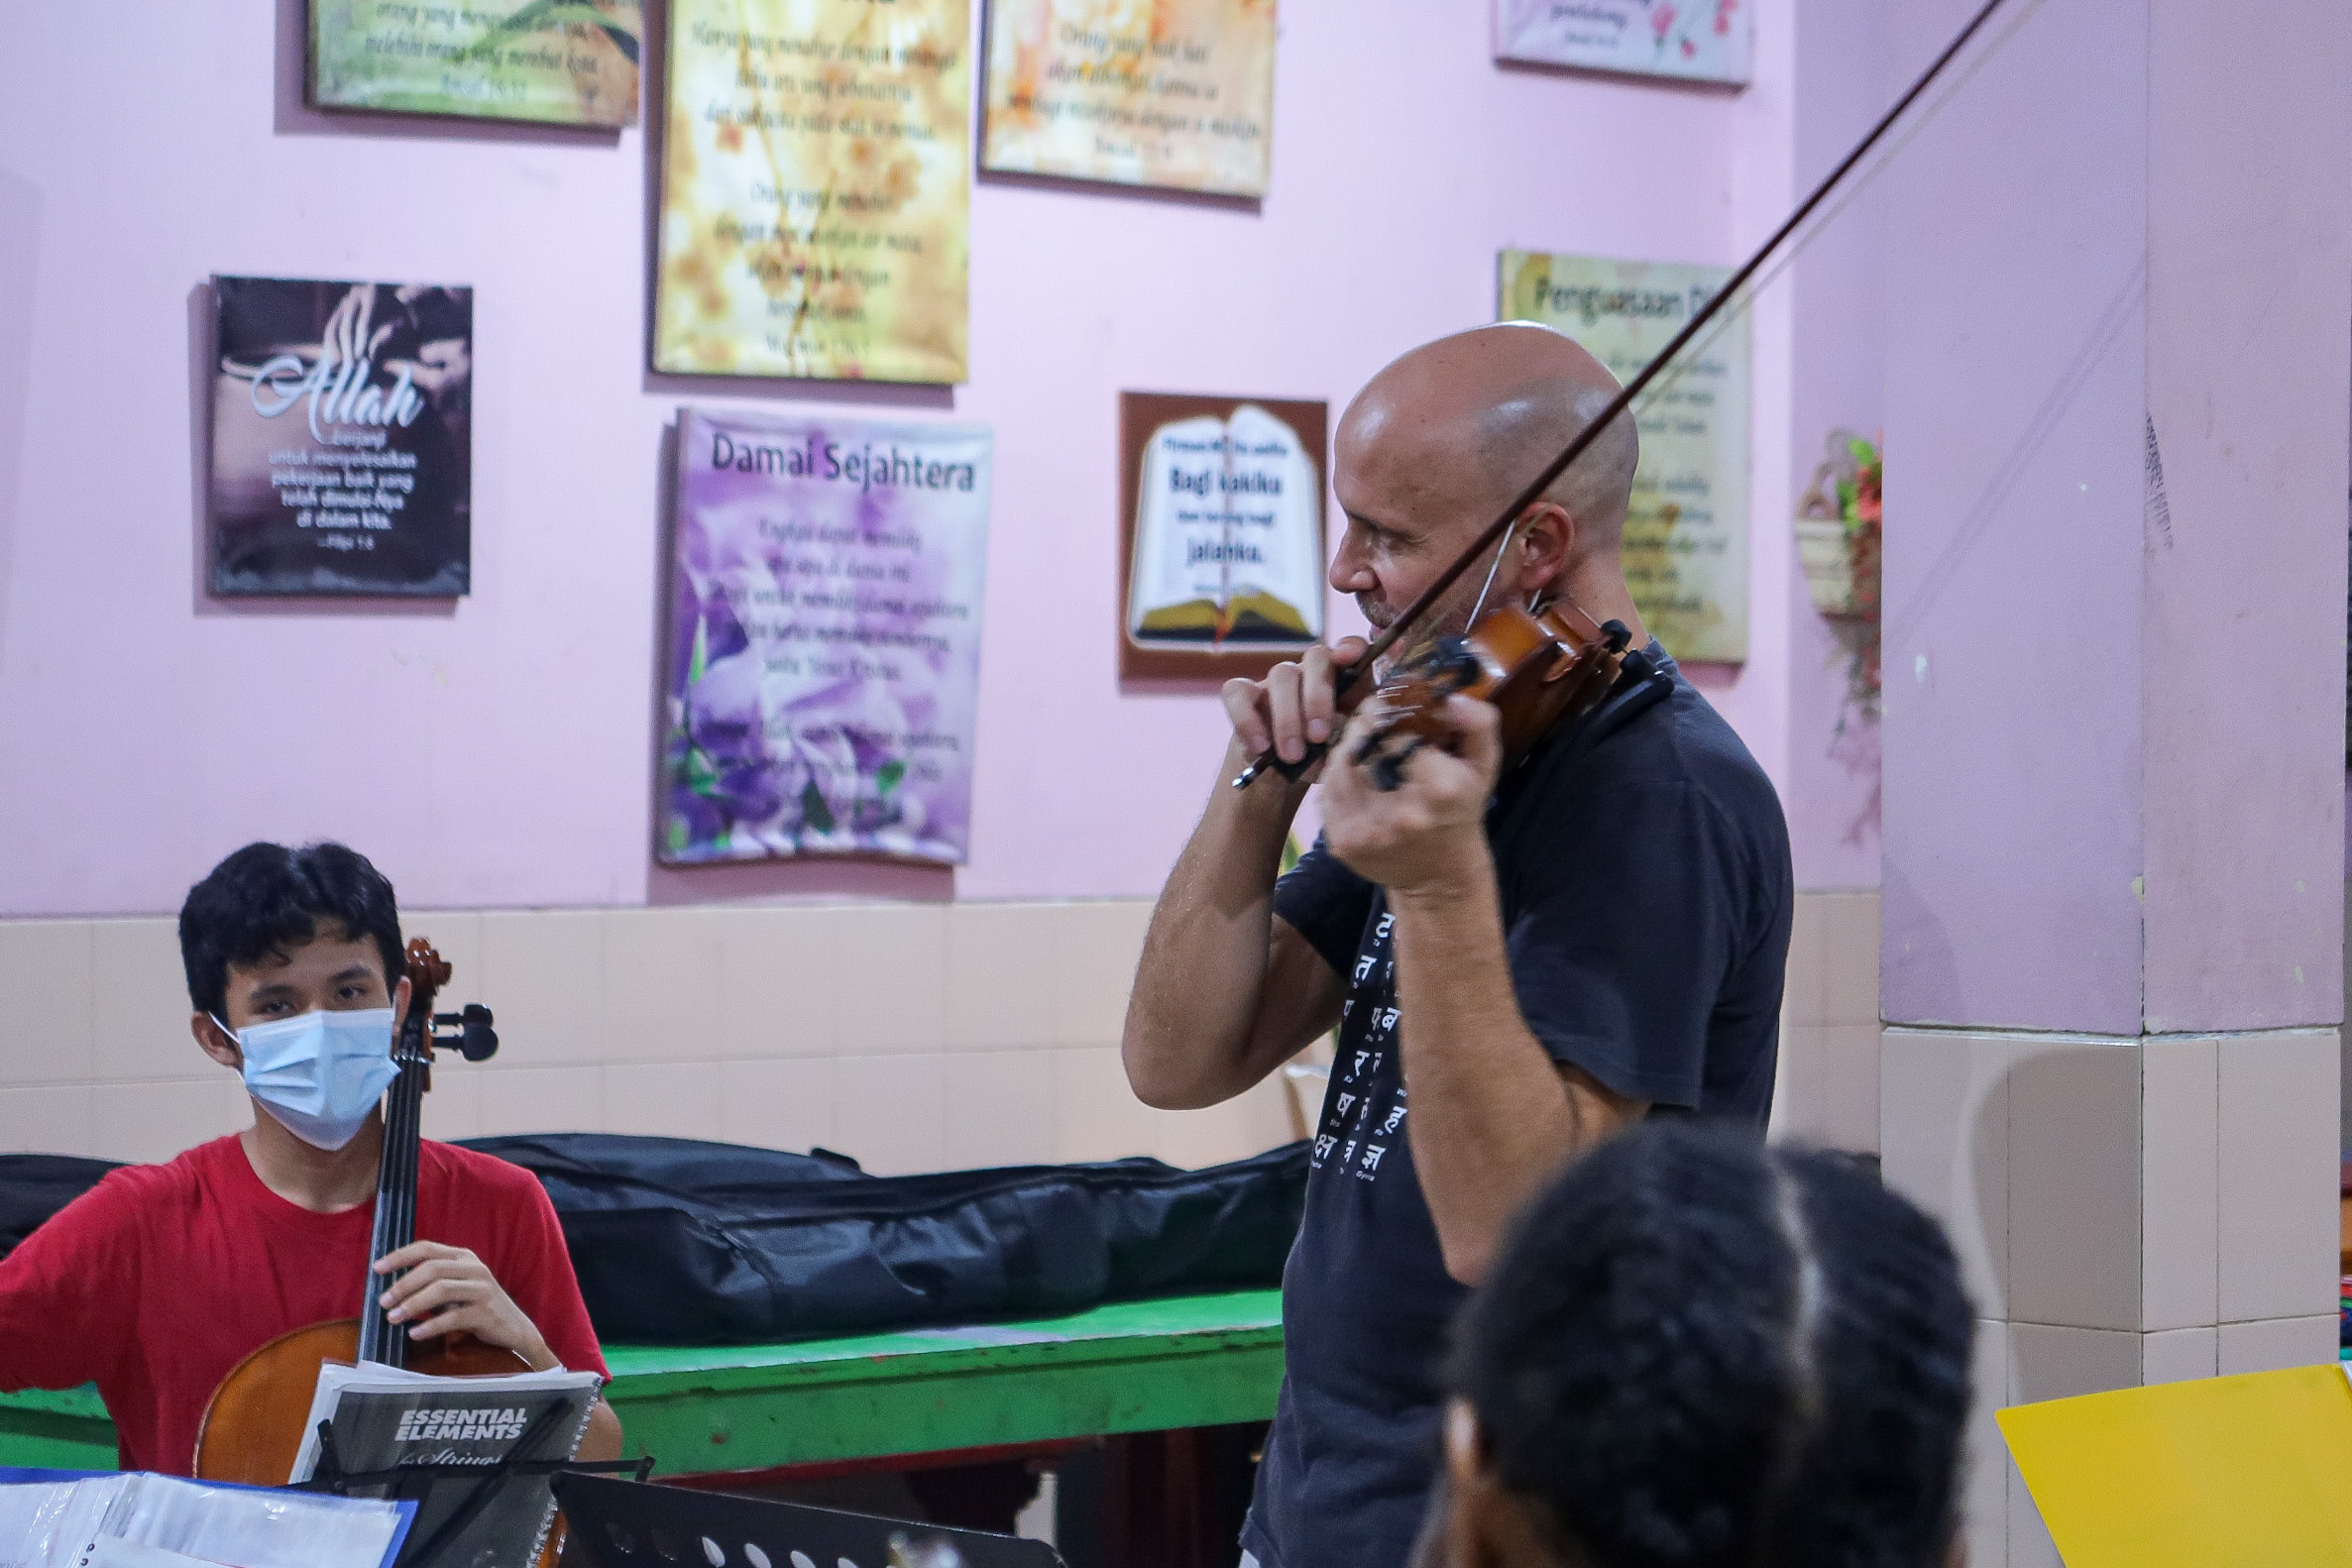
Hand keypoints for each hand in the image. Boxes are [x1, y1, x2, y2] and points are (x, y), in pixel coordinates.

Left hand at [375, 1241, 555, 1368]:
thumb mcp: (455, 1287)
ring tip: (393, 1318)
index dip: (400, 1256)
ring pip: (441, 1290)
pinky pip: (453, 1318)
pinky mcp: (486, 1312)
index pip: (427, 1248)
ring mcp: (482, 1289)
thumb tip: (390, 1288)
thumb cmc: (475, 1306)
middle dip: (403, 1285)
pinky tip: (415, 1334)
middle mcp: (474, 1268)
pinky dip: (430, 1326)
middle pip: (432, 1269)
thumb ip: (431, 1281)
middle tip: (383, 1302)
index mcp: (463, 1257)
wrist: (513, 1327)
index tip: (376, 1269)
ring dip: (413, 1304)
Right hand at [1221, 636, 1371, 769]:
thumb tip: (1351, 730)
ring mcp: (1276, 681)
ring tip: (1292, 756)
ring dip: (1287, 718)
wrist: (1280, 779)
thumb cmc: (1319, 759)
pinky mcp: (1243, 694)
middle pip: (1316, 658)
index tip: (1351, 657)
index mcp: (1344, 682)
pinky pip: (1237, 693)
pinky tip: (1260, 747)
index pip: (1352, 649)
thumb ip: (1351, 736)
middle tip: (1318, 737)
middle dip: (1317, 697)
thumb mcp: (1342, 751)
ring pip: (1281, 676)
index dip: (1352, 647)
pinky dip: (1248, 720)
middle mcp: (1310, 673)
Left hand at [1321, 693, 1502, 895]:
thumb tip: (1451, 698)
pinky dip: (1335, 778)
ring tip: (1363, 748)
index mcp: (1439, 788)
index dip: (1387, 712)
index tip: (1387, 706)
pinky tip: (1353, 776)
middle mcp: (1401, 813)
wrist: (1440, 874)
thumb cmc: (1461, 810)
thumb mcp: (1483, 766)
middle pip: (1362, 746)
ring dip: (1346, 750)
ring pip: (1338, 766)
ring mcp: (1368, 831)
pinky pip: (1326, 793)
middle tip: (1372, 723)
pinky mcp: (1343, 843)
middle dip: (1364, 729)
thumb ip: (1479, 724)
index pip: (1396, 730)